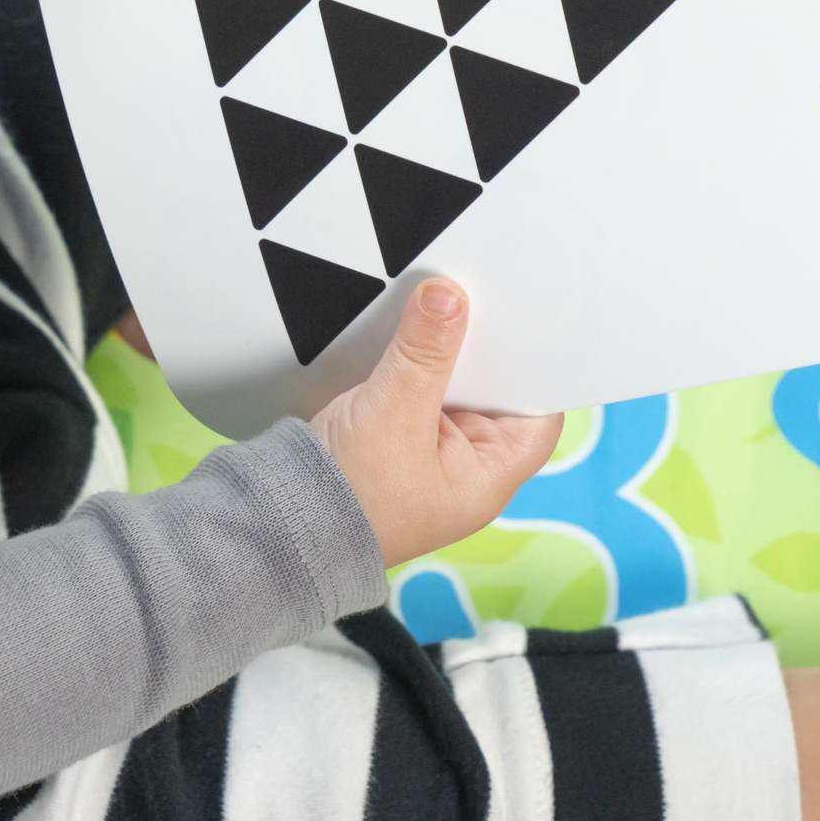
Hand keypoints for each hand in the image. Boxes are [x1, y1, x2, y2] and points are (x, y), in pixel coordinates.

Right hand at [312, 280, 561, 567]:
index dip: (534, 367)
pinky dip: (418, 363)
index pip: (536, 415)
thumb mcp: (393, 412)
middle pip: (494, 393)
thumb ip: (424, 352)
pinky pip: (421, 390)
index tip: (525, 319)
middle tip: (481, 295)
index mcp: (487, 478)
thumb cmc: (349, 496)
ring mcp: (431, 452)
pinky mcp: (398, 437)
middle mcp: (466, 468)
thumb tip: (449, 295)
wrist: (283, 525)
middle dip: (485, 349)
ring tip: (448, 300)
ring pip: (455, 387)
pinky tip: (413, 328)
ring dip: (448, 352)